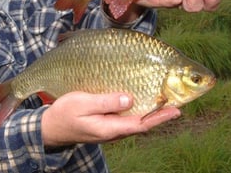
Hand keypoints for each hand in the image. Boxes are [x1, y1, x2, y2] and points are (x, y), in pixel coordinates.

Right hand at [41, 91, 180, 146]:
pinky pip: (128, 119)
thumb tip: (129, 98)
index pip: (141, 124)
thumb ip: (106, 102)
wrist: (51, 128)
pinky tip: (144, 103)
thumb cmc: (64, 114)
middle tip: (179, 103)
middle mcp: (113, 131)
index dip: (159, 116)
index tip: (176, 109)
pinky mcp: (107, 124)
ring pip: (137, 122)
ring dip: (152, 113)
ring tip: (166, 101)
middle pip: (143, 124)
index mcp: (109, 128)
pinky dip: (140, 112)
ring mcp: (110, 129)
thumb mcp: (82, 103)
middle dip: (161, 114)